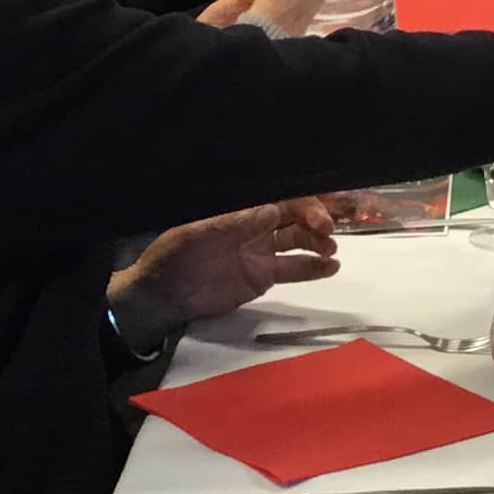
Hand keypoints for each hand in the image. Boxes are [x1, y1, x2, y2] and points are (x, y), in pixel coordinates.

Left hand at [109, 198, 340, 342]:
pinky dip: (314, 267)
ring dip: (318, 241)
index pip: (277, 197)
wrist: (162, 296)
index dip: (300, 201)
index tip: (315, 212)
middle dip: (314, 219)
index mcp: (238, 209)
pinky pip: (293, 268)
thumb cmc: (173, 255)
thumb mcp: (198, 233)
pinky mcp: (263, 276)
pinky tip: (331, 266)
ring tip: (331, 250)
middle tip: (327, 230)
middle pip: (293, 216)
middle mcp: (254, 226)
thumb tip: (273, 209)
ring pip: (298, 240)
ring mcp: (261, 251)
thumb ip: (235, 223)